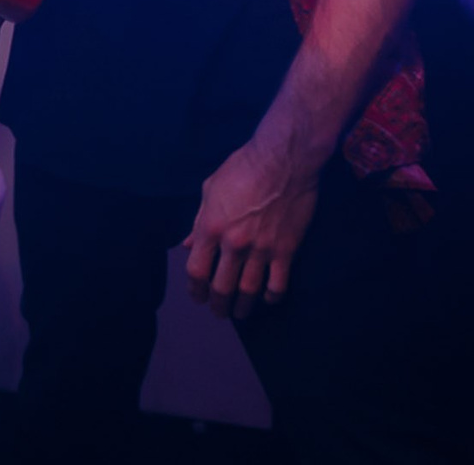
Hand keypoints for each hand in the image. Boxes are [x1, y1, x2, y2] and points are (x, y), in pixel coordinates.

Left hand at [183, 137, 321, 317]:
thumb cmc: (242, 168)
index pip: (196, 270)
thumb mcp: (210, 189)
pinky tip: (268, 299)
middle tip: (218, 312)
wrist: (283, 160)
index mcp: (210, 227)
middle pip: (221, 286)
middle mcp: (233, 243)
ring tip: (240, 313)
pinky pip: (278, 283)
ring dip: (243, 307)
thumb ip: (198, 221)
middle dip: (217, 304)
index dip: (194, 289)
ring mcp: (261, 249)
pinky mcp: (286, 250)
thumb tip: (186, 245)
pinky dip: (272, 296)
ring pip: (249, 290)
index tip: (197, 296)